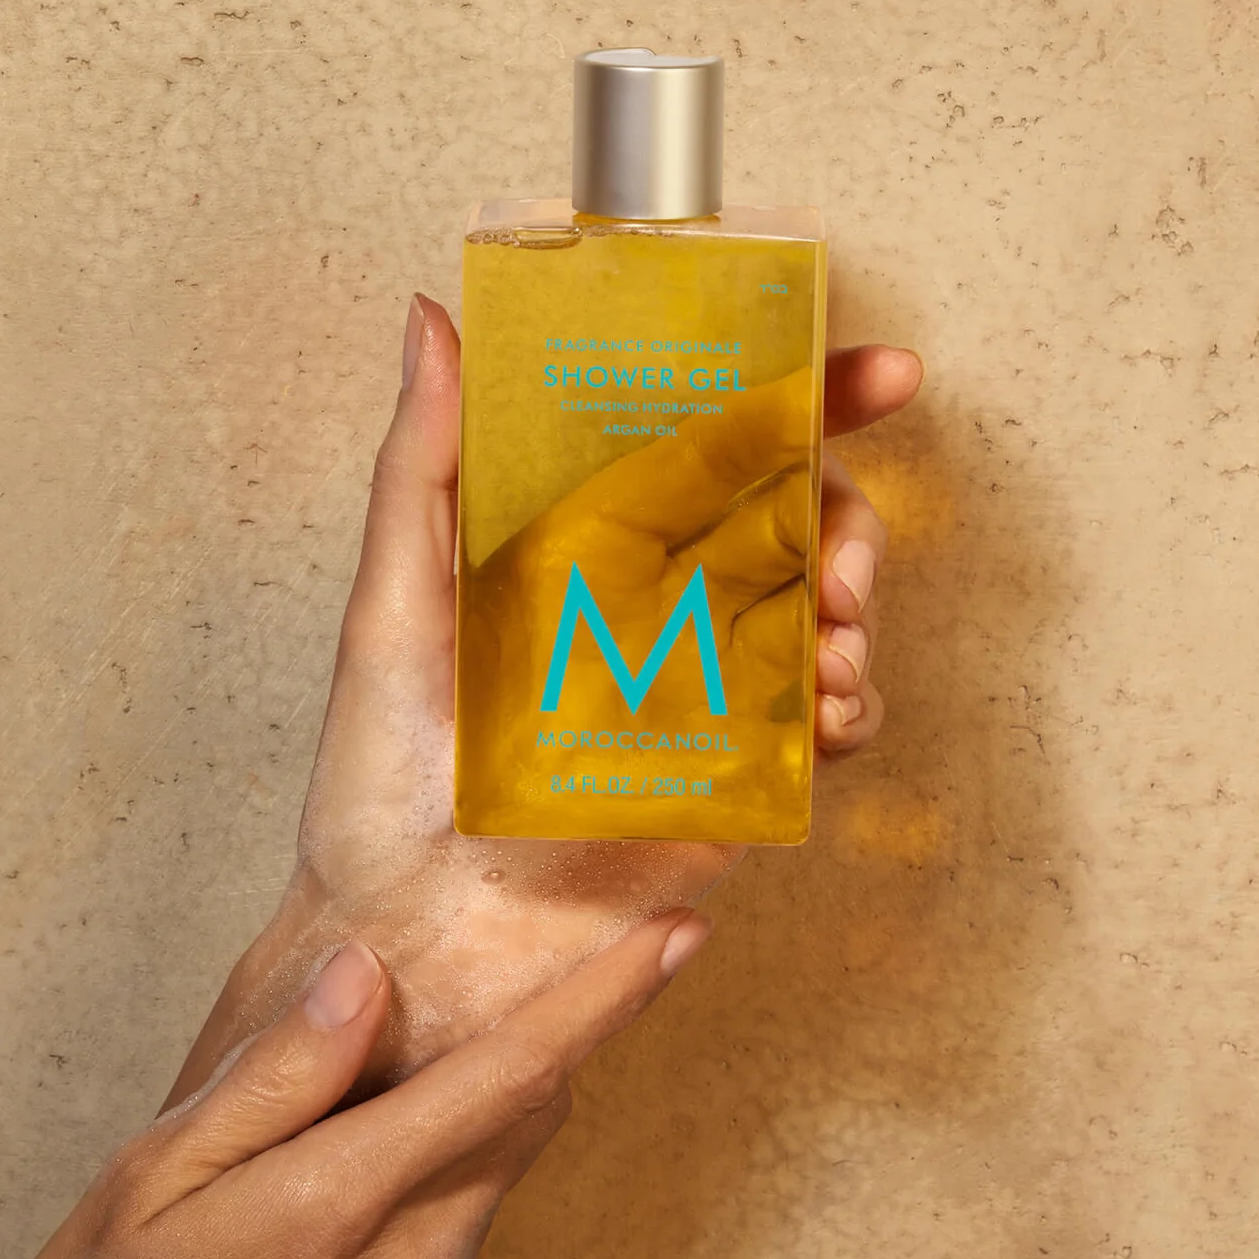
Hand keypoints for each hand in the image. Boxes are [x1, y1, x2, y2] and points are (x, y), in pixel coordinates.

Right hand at [0, 909, 711, 1258]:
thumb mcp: (154, 1175)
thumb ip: (275, 1076)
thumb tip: (361, 977)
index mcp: (342, 1198)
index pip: (514, 1074)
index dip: (607, 997)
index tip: (675, 935)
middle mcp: (409, 1258)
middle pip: (535, 1108)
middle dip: (576, 1022)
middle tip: (593, 944)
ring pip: (509, 1157)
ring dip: (516, 1083)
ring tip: (474, 1023)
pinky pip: (474, 1213)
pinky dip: (471, 1150)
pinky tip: (413, 1126)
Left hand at [166, 294, 920, 1103]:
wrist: (412, 939)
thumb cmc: (381, 779)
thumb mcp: (392, 607)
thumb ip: (422, 466)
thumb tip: (432, 319)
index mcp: (586, 545)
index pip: (705, 443)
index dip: (803, 398)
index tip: (878, 375)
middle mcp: (656, 604)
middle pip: (793, 518)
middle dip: (849, 515)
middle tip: (839, 558)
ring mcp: (703, 686)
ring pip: (824, 609)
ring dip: (857, 604)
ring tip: (830, 634)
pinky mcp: (734, 772)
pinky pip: (826, 720)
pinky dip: (853, 701)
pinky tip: (829, 706)